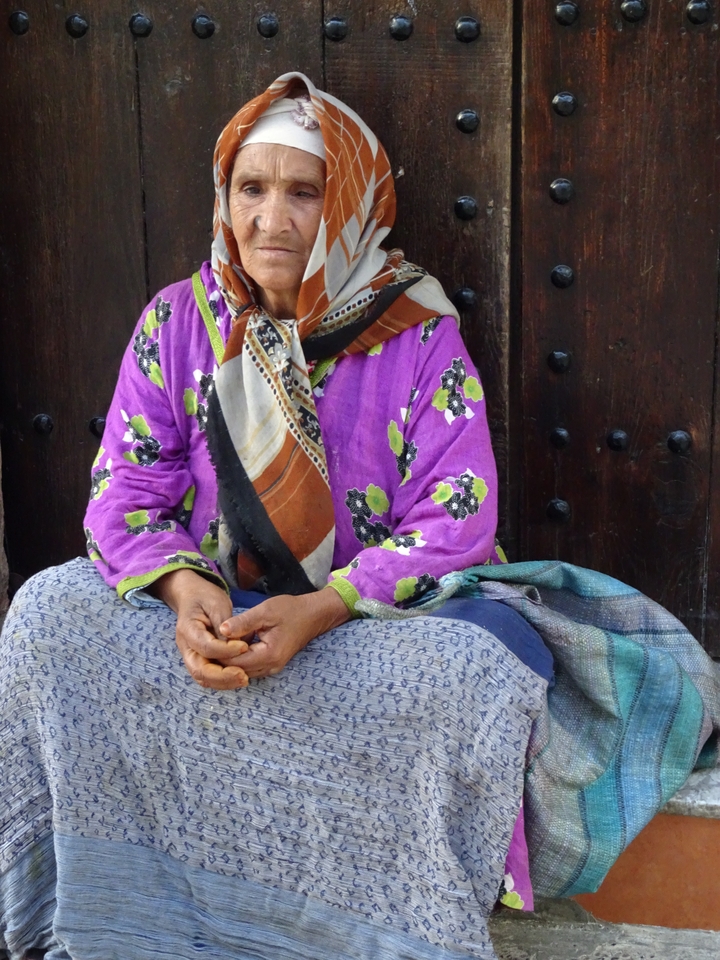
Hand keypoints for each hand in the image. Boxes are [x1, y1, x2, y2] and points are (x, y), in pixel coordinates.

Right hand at [150, 569, 249, 689]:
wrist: (192, 596)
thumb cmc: (205, 597)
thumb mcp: (217, 603)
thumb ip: (224, 624)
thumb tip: (234, 644)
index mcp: (187, 629)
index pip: (205, 647)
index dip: (226, 650)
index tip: (245, 647)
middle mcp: (185, 647)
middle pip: (199, 670)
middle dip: (222, 676)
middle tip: (244, 675)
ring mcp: (190, 655)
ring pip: (202, 678)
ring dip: (223, 682)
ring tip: (244, 679)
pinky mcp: (198, 660)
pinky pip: (207, 677)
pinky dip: (222, 681)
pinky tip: (238, 678)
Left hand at [217, 588, 350, 678]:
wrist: (313, 615)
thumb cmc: (290, 610)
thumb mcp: (266, 611)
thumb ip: (243, 622)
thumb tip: (221, 630)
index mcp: (268, 654)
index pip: (234, 662)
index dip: (217, 653)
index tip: (204, 641)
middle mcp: (270, 666)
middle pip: (235, 671)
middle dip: (218, 661)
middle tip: (202, 647)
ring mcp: (271, 668)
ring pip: (240, 672)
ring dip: (226, 662)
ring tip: (210, 648)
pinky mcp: (270, 665)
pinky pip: (248, 668)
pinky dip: (235, 661)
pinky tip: (226, 649)